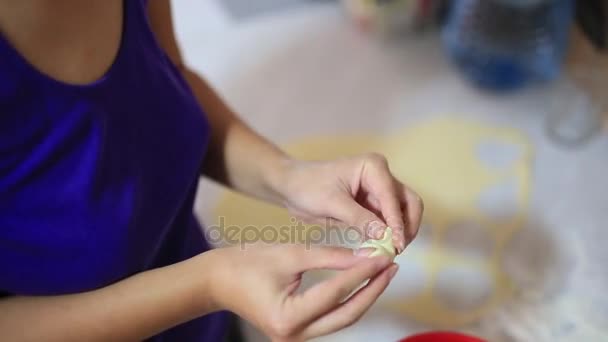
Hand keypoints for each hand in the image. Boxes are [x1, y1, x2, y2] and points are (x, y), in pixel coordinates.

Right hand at [205, 244, 396, 340]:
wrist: (217, 280)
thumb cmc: (247, 263)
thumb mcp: (291, 254)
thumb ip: (331, 257)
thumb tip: (367, 256)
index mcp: (288, 317)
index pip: (336, 293)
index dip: (363, 273)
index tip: (383, 256)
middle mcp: (294, 336)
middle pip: (346, 314)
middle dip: (372, 290)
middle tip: (391, 267)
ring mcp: (296, 338)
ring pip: (341, 318)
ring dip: (364, 295)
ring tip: (382, 272)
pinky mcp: (298, 331)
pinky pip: (331, 317)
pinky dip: (348, 299)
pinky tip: (362, 281)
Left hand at [278, 154, 423, 252]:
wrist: (291, 188)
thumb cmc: (308, 187)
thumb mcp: (332, 203)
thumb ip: (360, 219)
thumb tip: (386, 238)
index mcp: (374, 168)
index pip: (394, 198)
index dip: (398, 223)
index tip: (397, 246)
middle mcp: (381, 177)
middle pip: (408, 203)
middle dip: (406, 227)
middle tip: (397, 250)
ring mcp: (378, 192)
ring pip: (400, 215)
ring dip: (398, 234)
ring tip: (388, 253)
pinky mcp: (371, 207)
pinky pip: (386, 223)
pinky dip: (386, 236)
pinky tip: (380, 250)